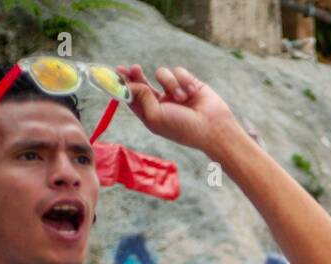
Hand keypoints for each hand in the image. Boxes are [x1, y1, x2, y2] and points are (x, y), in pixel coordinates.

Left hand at [117, 65, 238, 152]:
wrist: (213, 127)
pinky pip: (179, 71)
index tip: (116, 72)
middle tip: (134, 68)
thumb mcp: (155, 116)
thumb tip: (131, 82)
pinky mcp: (189, 83)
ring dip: (171, 83)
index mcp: (151, 114)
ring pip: (162, 74)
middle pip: (142, 82)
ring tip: (182, 98)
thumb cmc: (183, 128)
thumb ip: (140, 97)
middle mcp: (162, 102)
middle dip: (137, 74)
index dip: (123, 84)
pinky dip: (184, 80)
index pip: (133, 96)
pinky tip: (193, 92)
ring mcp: (175, 92)